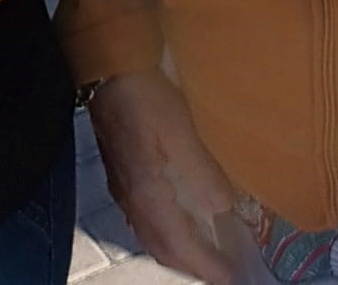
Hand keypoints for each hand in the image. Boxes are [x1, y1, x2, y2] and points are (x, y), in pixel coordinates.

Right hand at [88, 70, 236, 284]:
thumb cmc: (146, 97)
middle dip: (190, 265)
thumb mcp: (179, 129)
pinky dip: (168, 231)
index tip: (228, 278)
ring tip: (205, 254)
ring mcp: (124, 189)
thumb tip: (223, 208)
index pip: (176, 244)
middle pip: (161, 247)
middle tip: (220, 273)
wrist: (108, 73)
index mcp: (145, 193)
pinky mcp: (124, 175)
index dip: (203, 264)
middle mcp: (131, 199)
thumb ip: (200, 170)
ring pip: (152, 235)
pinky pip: (147, 219)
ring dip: (178, 250)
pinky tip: (183, 221)